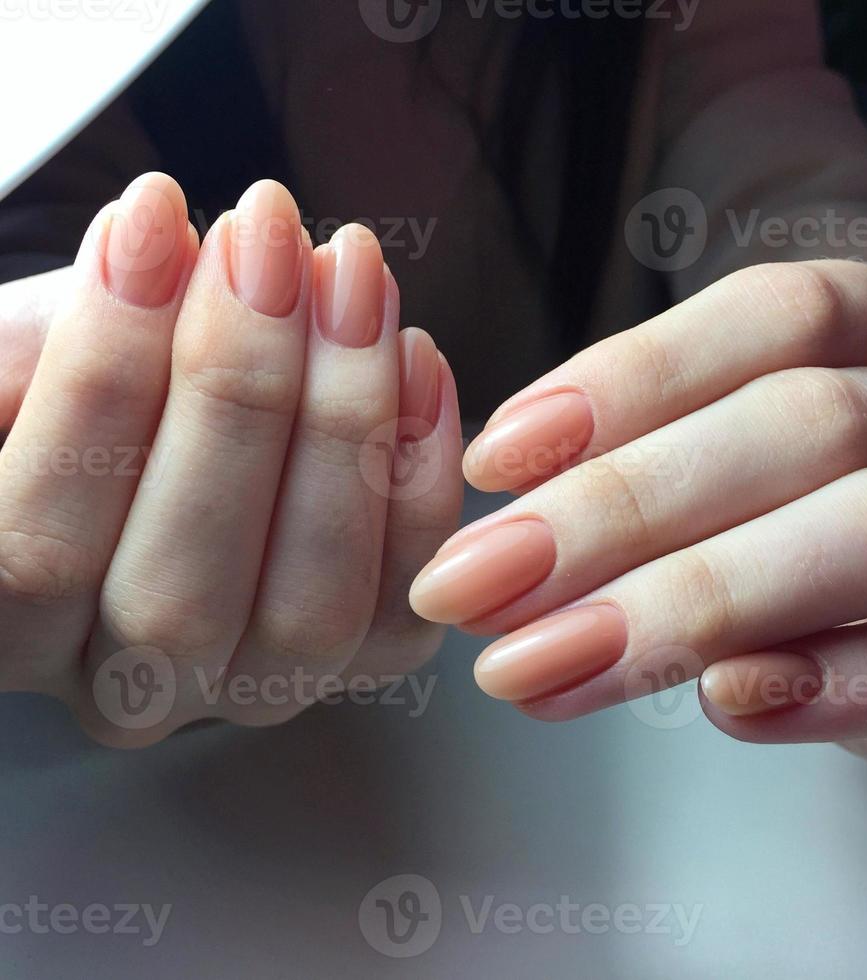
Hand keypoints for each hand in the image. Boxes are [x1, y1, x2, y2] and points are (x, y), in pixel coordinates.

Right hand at [0, 172, 461, 746]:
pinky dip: (420, 467)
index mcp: (16, 633)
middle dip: (233, 390)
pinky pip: (409, 586)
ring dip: (340, 421)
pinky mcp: (369, 657)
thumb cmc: (90, 394)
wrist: (175, 432)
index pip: (35, 546)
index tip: (151, 216)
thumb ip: (55, 346)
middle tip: (266, 239)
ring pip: (310, 601)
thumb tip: (146, 254)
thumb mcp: (38, 361)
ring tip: (348, 277)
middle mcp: (140, 687)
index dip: (100, 377)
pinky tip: (414, 354)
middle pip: (180, 590)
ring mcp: (263, 685)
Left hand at [410, 260, 866, 774]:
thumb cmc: (813, 510)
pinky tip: (725, 703)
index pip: (771, 317)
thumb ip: (650, 458)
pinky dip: (832, 685)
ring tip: (548, 664)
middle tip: (482, 583)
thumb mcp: (739, 454)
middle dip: (620, 508)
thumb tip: (507, 506)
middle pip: (805, 423)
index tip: (497, 458)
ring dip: (692, 601)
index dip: (628, 380)